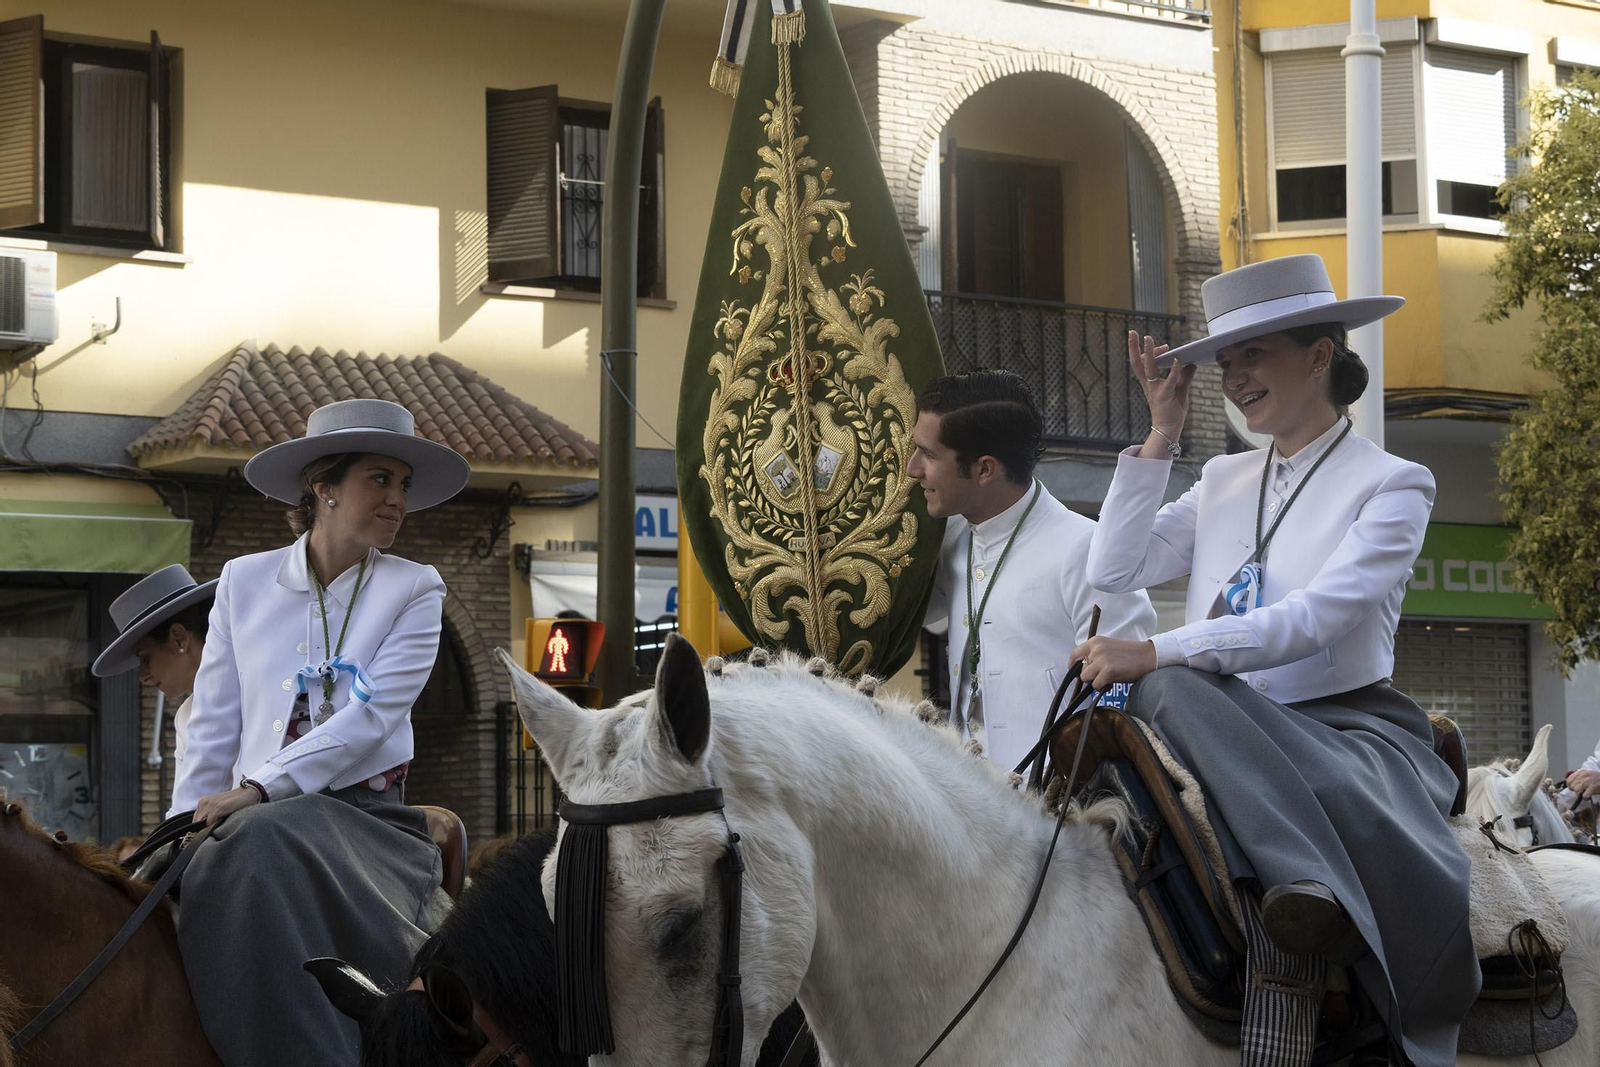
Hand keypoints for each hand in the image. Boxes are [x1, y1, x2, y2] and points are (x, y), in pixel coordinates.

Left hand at [194, 785, 261, 826]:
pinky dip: (214, 826)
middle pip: (196, 823)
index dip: (199, 828)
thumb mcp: (219, 808)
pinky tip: (222, 824)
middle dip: (202, 829)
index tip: (205, 832)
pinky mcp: (217, 807)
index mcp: (203, 802)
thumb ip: (210, 816)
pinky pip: (209, 822)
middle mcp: (204, 802)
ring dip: (208, 828)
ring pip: (201, 824)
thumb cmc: (235, 802)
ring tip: (219, 827)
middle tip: (213, 831)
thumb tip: (203, 830)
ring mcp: (210, 804)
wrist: (248, 793)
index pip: (194, 821)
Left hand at [1069, 636, 1157, 689]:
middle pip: (1081, 670)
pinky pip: (1096, 685)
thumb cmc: (1130, 654)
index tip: (1076, 672)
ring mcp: (1101, 660)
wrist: (1148, 656)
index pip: (1074, 655)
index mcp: (1095, 641)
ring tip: (1108, 677)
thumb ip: (1095, 654)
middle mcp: (1096, 649)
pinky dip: (1103, 687)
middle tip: (1103, 674)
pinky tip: (1112, 681)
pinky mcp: (1108, 671)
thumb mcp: (1108, 647)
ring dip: (1095, 681)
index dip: (1073, 666)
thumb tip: (1082, 669)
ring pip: (1086, 678)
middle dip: (1090, 675)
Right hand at [1129, 331, 1195, 450]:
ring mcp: (1155, 389)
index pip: (1144, 363)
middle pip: (1138, 362)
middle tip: (1132, 332)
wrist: (1168, 429)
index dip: (1149, 351)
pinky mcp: (1165, 396)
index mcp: (1150, 383)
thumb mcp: (1180, 390)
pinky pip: (1169, 380)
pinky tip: (1178, 359)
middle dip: (1134, 347)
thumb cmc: (1172, 410)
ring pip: (1148, 368)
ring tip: (1148, 338)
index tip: (1162, 346)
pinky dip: (1174, 370)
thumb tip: (1191, 364)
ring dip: (1148, 353)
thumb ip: (1185, 376)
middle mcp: (1149, 384)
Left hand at [1567, 769, 1599, 801]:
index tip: (1574, 788)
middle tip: (1582, 791)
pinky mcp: (1593, 787)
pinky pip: (1584, 795)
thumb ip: (1579, 778)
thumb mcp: (1587, 775)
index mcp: (1581, 772)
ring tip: (1585, 794)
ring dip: (1580, 794)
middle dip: (1576, 790)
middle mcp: (1583, 775)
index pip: (1568, 780)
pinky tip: (1588, 796)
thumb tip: (1570, 786)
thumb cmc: (1597, 779)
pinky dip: (1586, 798)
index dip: (1571, 786)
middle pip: (1572, 786)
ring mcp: (1588, 781)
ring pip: (1576, 790)